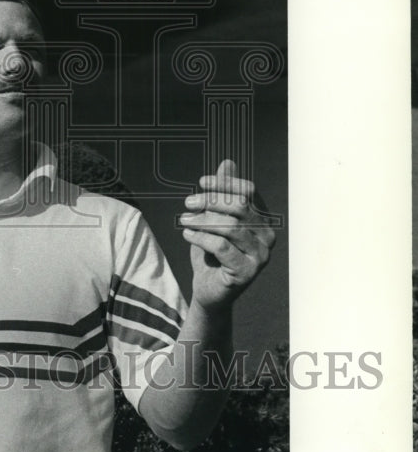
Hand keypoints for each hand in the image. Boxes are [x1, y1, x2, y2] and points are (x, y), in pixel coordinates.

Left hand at [179, 160, 274, 310]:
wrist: (209, 289)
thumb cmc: (212, 252)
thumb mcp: (215, 219)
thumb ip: (223, 193)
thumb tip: (228, 162)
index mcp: (263, 220)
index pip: (248, 192)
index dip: (225, 183)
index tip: (201, 182)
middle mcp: (268, 236)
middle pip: (240, 207)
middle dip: (210, 201)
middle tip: (187, 203)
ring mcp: (260, 256)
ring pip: (231, 226)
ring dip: (203, 220)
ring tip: (183, 220)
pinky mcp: (247, 272)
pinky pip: (222, 246)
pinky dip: (201, 237)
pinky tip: (187, 234)